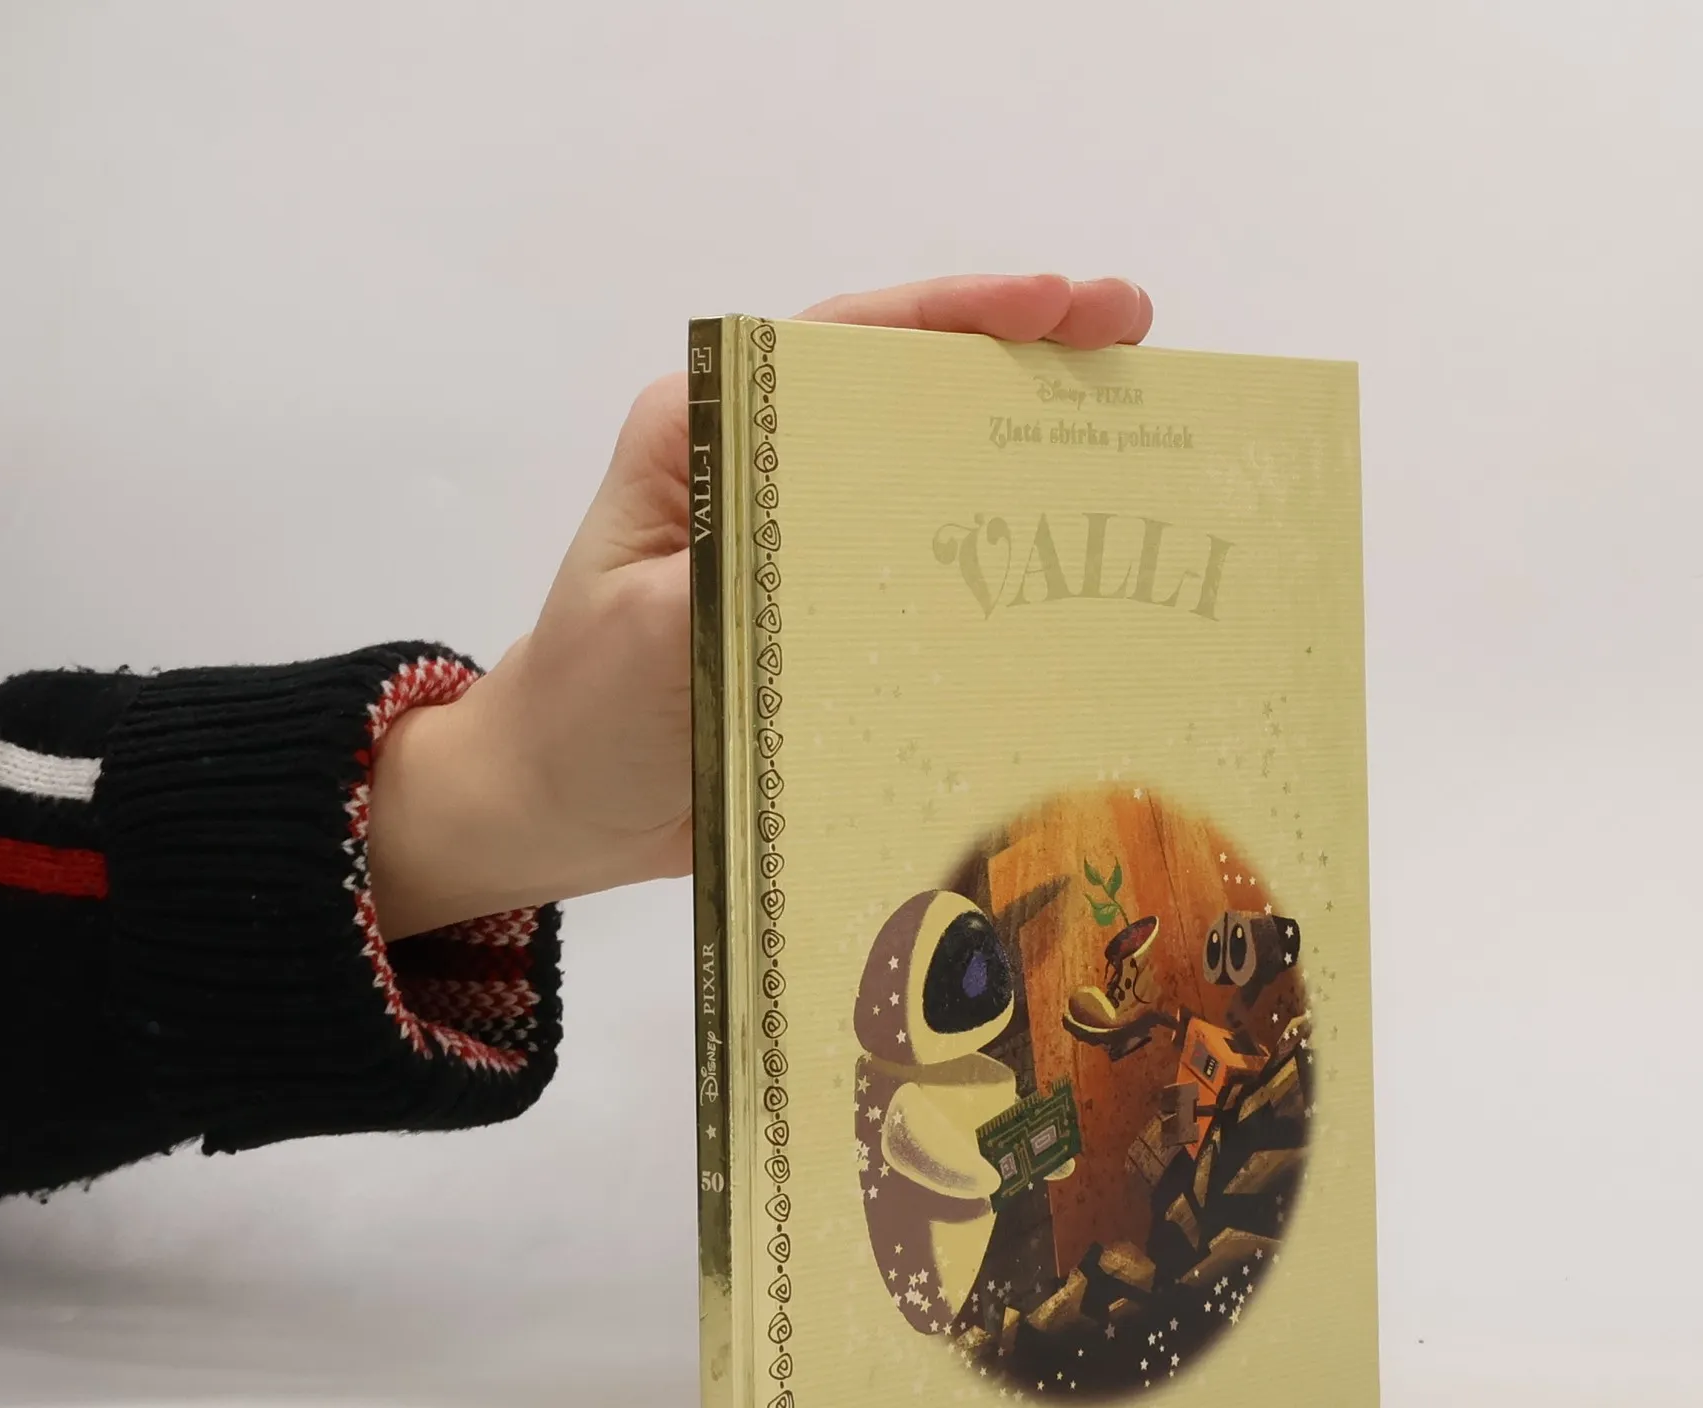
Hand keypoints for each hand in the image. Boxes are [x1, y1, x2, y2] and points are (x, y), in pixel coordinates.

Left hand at [367, 274, 1153, 938]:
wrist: (560, 809)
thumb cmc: (586, 710)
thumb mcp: (655, 629)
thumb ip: (752, 571)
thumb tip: (879, 543)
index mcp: (710, 431)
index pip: (849, 340)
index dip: (963, 311)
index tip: (1065, 302)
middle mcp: (768, 470)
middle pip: (913, 391)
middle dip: (1026, 360)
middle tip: (1138, 339)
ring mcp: (808, 544)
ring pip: (936, 475)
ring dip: (1031, 456)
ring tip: (1141, 437)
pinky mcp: (835, 615)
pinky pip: (933, 573)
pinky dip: (1004, 564)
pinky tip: (1080, 573)